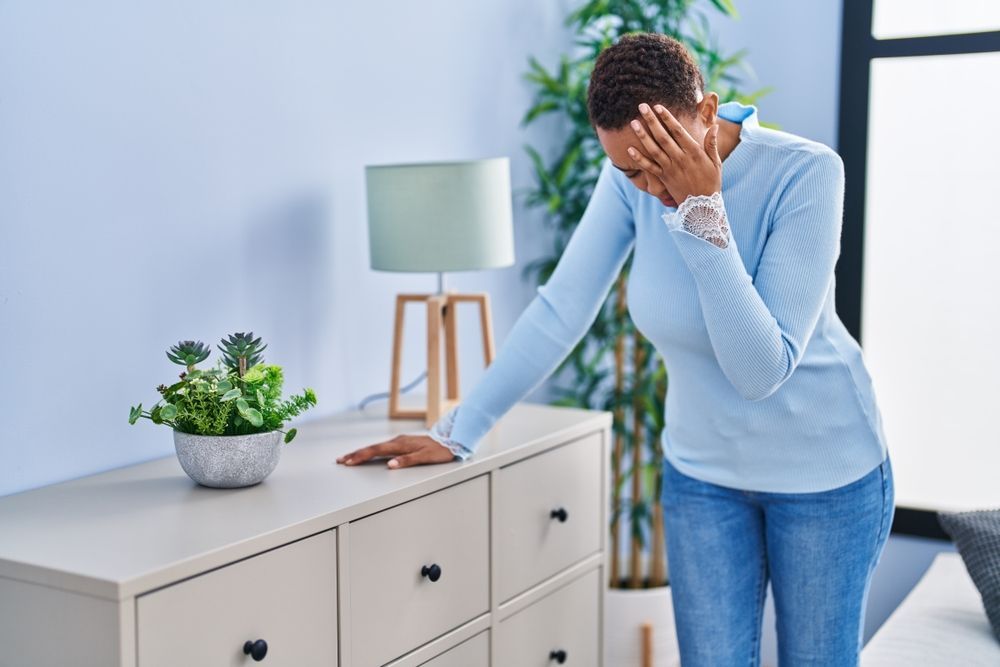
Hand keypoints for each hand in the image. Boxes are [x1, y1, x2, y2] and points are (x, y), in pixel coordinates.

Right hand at [336, 434, 456, 468]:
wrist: (450, 441)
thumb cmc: (439, 451)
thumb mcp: (425, 458)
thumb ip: (407, 461)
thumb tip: (390, 465)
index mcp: (400, 445)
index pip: (376, 451)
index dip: (361, 456)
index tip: (348, 461)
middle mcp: (397, 441)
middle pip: (372, 448)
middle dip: (356, 454)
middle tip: (341, 460)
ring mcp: (399, 442)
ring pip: (376, 447)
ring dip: (362, 452)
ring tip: (349, 458)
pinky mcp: (402, 443)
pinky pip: (382, 447)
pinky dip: (371, 451)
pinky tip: (368, 454)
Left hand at [627, 102, 721, 204]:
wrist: (702, 207)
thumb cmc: (710, 181)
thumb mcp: (715, 162)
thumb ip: (712, 144)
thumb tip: (714, 126)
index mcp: (694, 152)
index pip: (678, 131)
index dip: (667, 118)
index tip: (658, 106)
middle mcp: (680, 159)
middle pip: (663, 137)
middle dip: (652, 121)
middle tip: (642, 107)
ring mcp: (670, 169)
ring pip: (654, 150)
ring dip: (643, 136)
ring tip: (633, 123)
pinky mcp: (663, 178)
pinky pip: (649, 168)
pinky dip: (639, 159)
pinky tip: (630, 149)